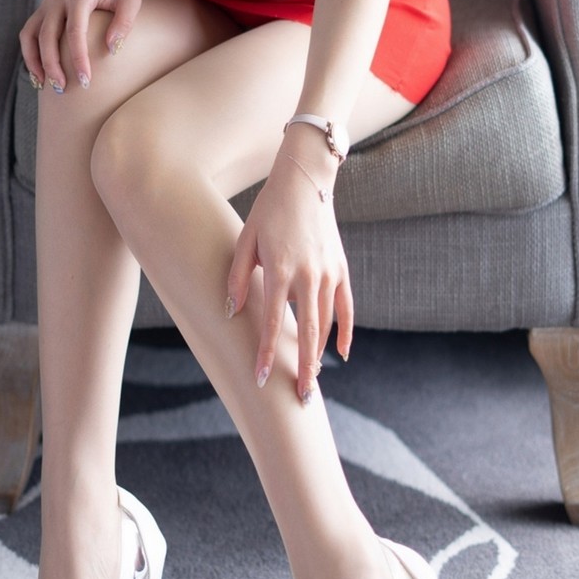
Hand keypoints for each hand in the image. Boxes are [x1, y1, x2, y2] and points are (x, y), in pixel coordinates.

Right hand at [19, 0, 141, 91]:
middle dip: (52, 65)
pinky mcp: (43, 10)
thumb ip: (125, 22)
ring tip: (44, 86)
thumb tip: (111, 49)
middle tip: (63, 90)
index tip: (86, 82)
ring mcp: (47, 3)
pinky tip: (39, 74)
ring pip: (30, 35)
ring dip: (35, 62)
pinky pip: (28, 34)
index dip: (77, 58)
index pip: (74, 32)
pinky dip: (30, 54)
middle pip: (47, 36)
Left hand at [226, 144, 353, 402]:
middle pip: (308, 332)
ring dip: (319, 353)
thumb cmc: (269, 209)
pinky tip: (341, 353)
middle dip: (304, 367)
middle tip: (300, 397)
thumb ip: (238, 278)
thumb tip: (232, 311)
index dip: (267, 353)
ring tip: (311, 377)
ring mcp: (329, 272)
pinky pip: (346, 307)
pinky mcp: (341, 268)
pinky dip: (345, 331)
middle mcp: (308, 275)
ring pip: (327, 323)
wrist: (305, 181)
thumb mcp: (246, 239)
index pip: (274, 323)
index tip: (261, 379)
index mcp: (280, 269)